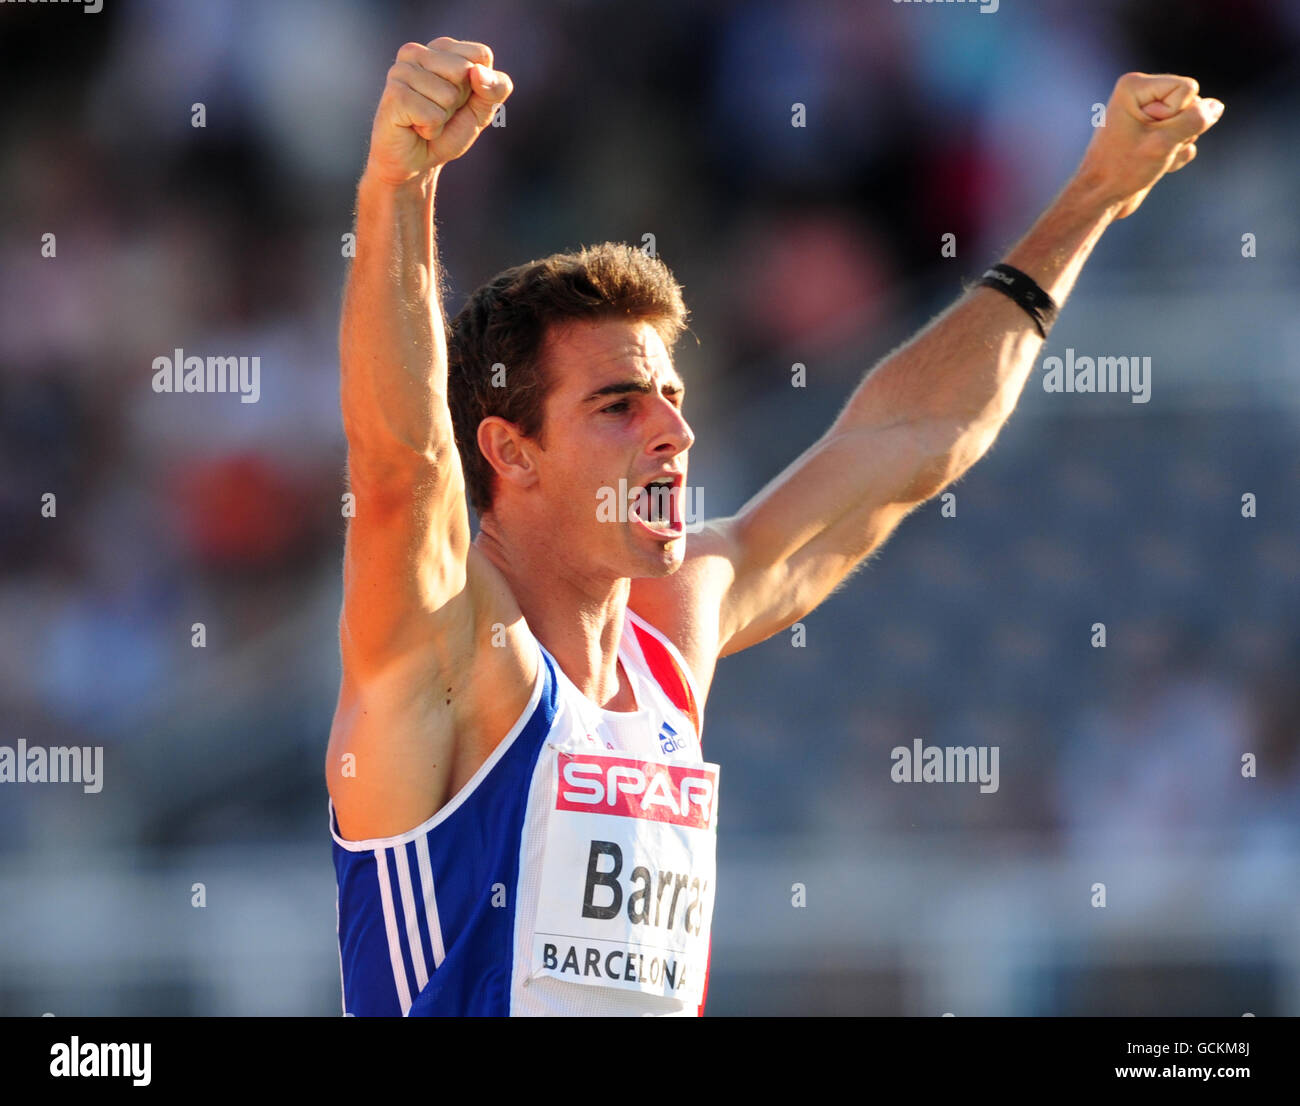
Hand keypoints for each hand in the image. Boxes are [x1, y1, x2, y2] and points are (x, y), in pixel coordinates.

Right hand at [365, 37, 512, 184]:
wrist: (418, 162)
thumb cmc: (449, 131)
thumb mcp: (482, 110)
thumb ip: (495, 88)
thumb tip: (477, 72)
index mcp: (441, 48)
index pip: (480, 54)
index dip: (479, 86)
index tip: (460, 100)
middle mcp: (417, 52)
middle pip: (464, 71)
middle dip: (459, 101)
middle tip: (440, 111)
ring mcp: (401, 70)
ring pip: (448, 95)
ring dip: (442, 118)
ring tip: (425, 120)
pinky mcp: (394, 94)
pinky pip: (432, 115)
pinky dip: (431, 129)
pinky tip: (415, 128)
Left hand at [1074, 72, 1222, 218]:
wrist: (1101, 199)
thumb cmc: (1123, 170)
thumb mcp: (1164, 142)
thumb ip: (1196, 120)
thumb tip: (1217, 106)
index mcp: (1135, 86)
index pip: (1189, 89)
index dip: (1177, 116)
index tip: (1148, 134)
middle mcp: (1141, 95)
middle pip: (1192, 104)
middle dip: (1180, 131)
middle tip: (1150, 149)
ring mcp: (1148, 115)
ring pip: (1190, 123)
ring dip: (1177, 146)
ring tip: (1150, 159)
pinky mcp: (1154, 133)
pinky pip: (1183, 138)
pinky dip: (1174, 155)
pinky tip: (1153, 166)